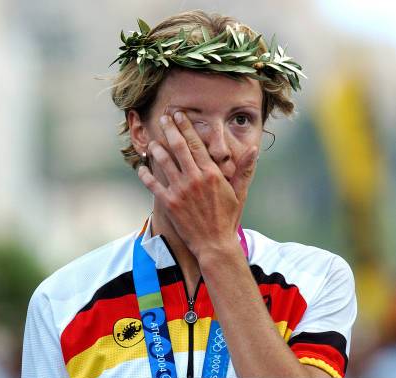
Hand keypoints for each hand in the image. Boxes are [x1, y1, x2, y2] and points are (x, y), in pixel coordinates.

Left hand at [137, 111, 257, 259]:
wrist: (215, 244)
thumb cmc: (227, 219)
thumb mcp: (239, 193)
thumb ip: (244, 170)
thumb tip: (254, 150)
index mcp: (212, 173)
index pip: (197, 143)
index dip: (186, 127)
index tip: (179, 115)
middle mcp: (195, 178)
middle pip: (179, 147)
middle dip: (170, 129)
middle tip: (164, 118)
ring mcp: (181, 190)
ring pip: (164, 162)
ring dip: (157, 149)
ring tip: (152, 141)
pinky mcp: (170, 203)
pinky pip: (153, 185)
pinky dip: (146, 174)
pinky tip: (142, 167)